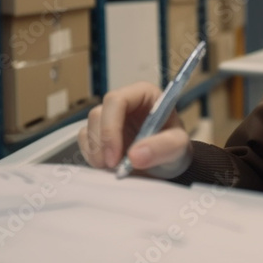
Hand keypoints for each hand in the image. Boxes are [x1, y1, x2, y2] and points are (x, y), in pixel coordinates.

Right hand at [78, 82, 192, 178]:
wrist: (168, 164)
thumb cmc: (175, 148)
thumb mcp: (178, 147)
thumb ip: (162, 148)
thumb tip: (135, 155)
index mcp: (143, 94)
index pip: (116, 100)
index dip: (111, 126)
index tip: (115, 156)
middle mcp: (124, 102)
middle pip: (98, 113)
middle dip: (102, 142)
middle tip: (112, 166)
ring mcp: (110, 117)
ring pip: (88, 127)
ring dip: (96, 151)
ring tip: (114, 168)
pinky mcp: (100, 132)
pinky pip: (84, 140)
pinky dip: (91, 155)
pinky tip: (107, 166)